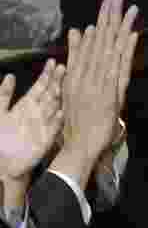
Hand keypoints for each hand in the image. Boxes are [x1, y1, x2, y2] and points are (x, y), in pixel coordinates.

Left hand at [0, 61, 63, 181]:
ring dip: (58, 96)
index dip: (46, 75)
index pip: (39, 86)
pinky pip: (53, 128)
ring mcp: (44, 124)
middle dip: (56, 80)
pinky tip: (59, 112)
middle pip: (50, 93)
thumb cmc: (0, 139)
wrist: (3, 164)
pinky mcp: (46, 138)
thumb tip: (9, 75)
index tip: (52, 62)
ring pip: (54, 107)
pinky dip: (56, 120)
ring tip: (61, 85)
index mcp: (26, 105)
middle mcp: (38, 112)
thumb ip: (3, 95)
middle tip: (62, 67)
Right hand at [52, 0, 138, 188]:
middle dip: (110, 15)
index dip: (101, 18)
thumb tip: (78, 31)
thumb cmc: (78, 116)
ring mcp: (99, 83)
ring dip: (121, 28)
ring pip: (111, 50)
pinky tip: (132, 35)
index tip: (109, 0)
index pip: (92, 39)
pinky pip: (119, 68)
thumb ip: (75, 56)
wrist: (79, 143)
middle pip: (101, 39)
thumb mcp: (72, 83)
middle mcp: (88, 74)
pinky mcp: (110, 93)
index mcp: (78, 70)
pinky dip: (126, 51)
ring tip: (130, 8)